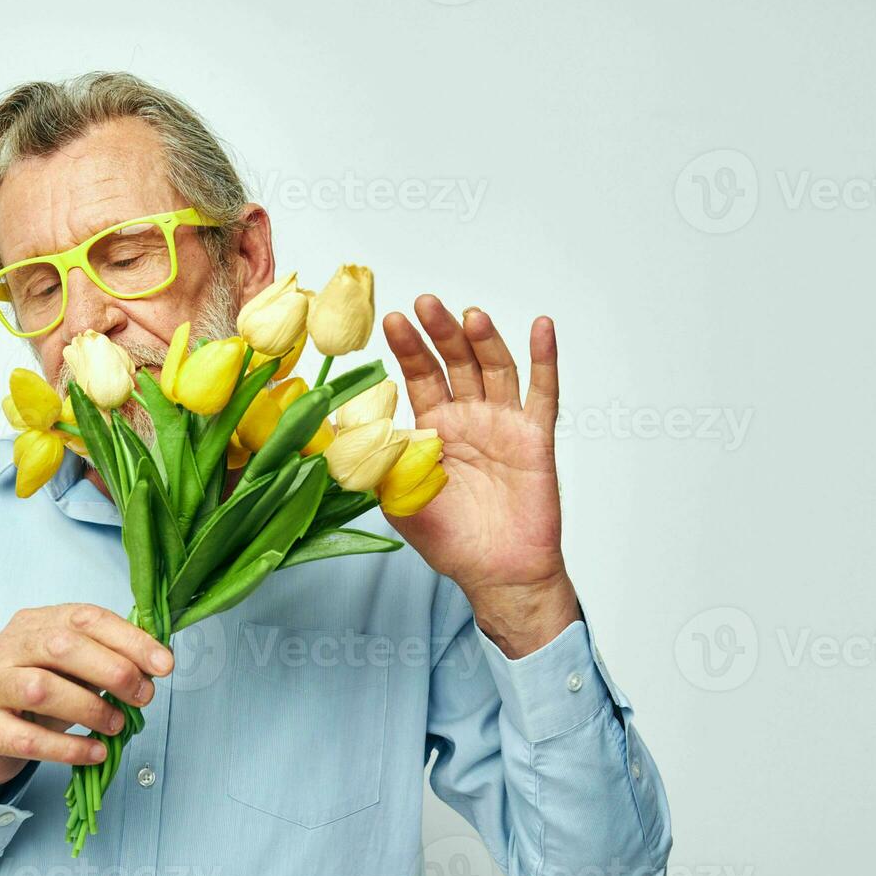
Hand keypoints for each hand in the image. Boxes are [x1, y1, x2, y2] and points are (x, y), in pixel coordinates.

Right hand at [0, 603, 173, 802]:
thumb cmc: (34, 697)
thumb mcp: (69, 671)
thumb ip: (105, 661)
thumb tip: (157, 664)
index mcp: (34, 623)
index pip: (85, 618)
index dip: (129, 639)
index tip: (164, 664)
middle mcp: (7, 647)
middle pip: (61, 647)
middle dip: (112, 670)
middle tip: (142, 696)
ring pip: (42, 688)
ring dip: (90, 707)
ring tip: (117, 724)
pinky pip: (28, 738)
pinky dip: (68, 747)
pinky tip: (95, 752)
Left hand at [381, 296, 579, 657]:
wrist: (495, 573)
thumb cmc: (448, 540)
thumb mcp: (396, 497)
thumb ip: (371, 460)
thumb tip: (330, 431)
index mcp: (434, 426)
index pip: (419, 375)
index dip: (408, 347)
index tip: (392, 319)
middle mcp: (469, 417)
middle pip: (455, 361)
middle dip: (440, 332)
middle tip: (426, 303)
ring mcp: (504, 423)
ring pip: (495, 369)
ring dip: (484, 340)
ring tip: (468, 316)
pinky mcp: (535, 438)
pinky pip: (544, 392)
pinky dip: (545, 359)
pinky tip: (541, 328)